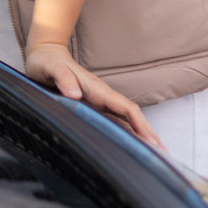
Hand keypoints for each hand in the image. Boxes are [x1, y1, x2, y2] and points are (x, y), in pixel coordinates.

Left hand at [22, 42, 161, 149]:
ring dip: (139, 135)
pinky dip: (124, 132)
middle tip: (163, 154)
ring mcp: (98, 101)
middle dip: (148, 134)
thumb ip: (64, 79)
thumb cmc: (47, 62)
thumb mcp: (52, 69)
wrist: (45, 53)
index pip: (127, 109)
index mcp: (97, 90)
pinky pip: (113, 121)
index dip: (141, 125)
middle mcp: (102, 96)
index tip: (152, 142)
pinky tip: (128, 144)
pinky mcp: (91, 105)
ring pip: (125, 120)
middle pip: (132, 117)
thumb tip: (75, 95)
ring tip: (152, 154)